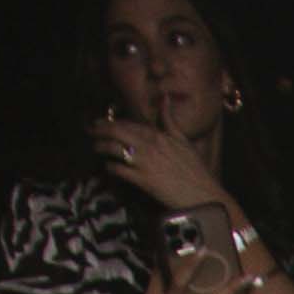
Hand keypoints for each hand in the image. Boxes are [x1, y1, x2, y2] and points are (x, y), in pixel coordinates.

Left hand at [94, 105, 225, 215]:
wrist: (203, 195)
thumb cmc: (196, 170)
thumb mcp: (184, 141)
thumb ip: (170, 120)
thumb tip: (164, 98)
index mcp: (159, 135)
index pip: (129, 124)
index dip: (112, 122)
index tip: (102, 122)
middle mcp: (149, 146)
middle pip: (117, 132)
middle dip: (100, 130)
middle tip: (90, 130)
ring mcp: (145, 162)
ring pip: (114, 148)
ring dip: (101, 146)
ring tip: (95, 147)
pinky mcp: (142, 180)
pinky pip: (119, 169)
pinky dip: (111, 167)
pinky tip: (107, 166)